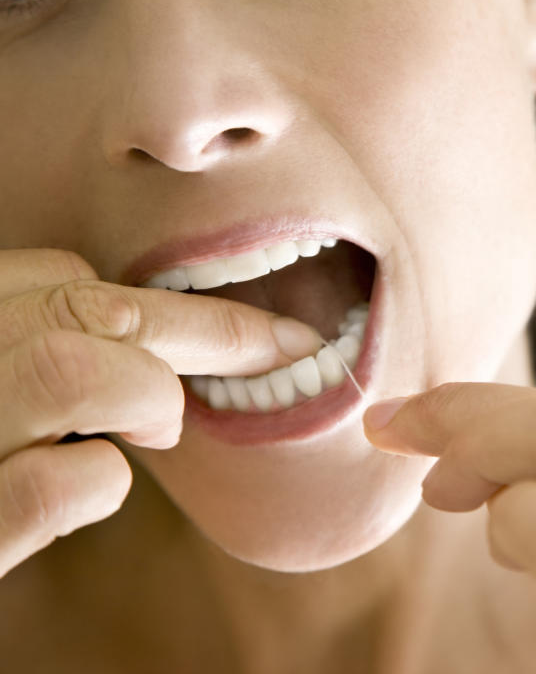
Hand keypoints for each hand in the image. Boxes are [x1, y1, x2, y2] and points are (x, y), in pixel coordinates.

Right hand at [0, 249, 318, 577]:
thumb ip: (28, 348)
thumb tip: (141, 344)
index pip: (52, 273)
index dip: (138, 298)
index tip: (199, 323)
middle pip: (87, 309)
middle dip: (207, 326)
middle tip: (284, 343)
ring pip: (71, 367)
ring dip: (145, 394)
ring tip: (159, 428)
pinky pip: (56, 483)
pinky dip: (99, 480)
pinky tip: (93, 484)